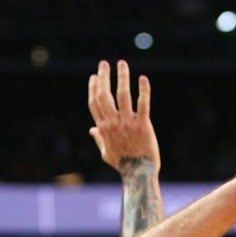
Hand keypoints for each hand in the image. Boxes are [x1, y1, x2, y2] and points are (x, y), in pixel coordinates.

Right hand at [87, 59, 160, 173]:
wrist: (139, 173)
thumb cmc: (123, 164)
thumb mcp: (106, 153)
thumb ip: (99, 139)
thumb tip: (92, 130)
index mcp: (103, 128)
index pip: (94, 103)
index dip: (93, 88)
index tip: (94, 76)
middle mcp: (113, 123)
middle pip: (104, 95)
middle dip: (103, 77)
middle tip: (104, 64)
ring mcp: (128, 123)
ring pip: (122, 95)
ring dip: (121, 77)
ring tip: (121, 63)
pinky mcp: (143, 125)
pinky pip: (143, 104)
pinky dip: (143, 90)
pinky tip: (142, 78)